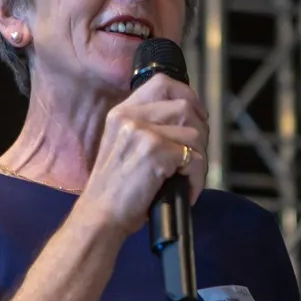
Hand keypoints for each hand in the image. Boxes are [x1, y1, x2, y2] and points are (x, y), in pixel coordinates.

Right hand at [77, 72, 208, 235]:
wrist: (99, 217)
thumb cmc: (115, 190)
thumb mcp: (122, 146)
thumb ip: (147, 128)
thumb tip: (188, 119)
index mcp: (121, 112)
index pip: (163, 83)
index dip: (188, 95)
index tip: (198, 116)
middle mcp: (130, 117)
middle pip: (185, 107)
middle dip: (201, 133)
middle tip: (195, 156)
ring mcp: (142, 132)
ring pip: (195, 134)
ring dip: (199, 159)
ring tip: (187, 179)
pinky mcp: (155, 152)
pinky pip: (195, 158)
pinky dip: (197, 179)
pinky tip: (186, 191)